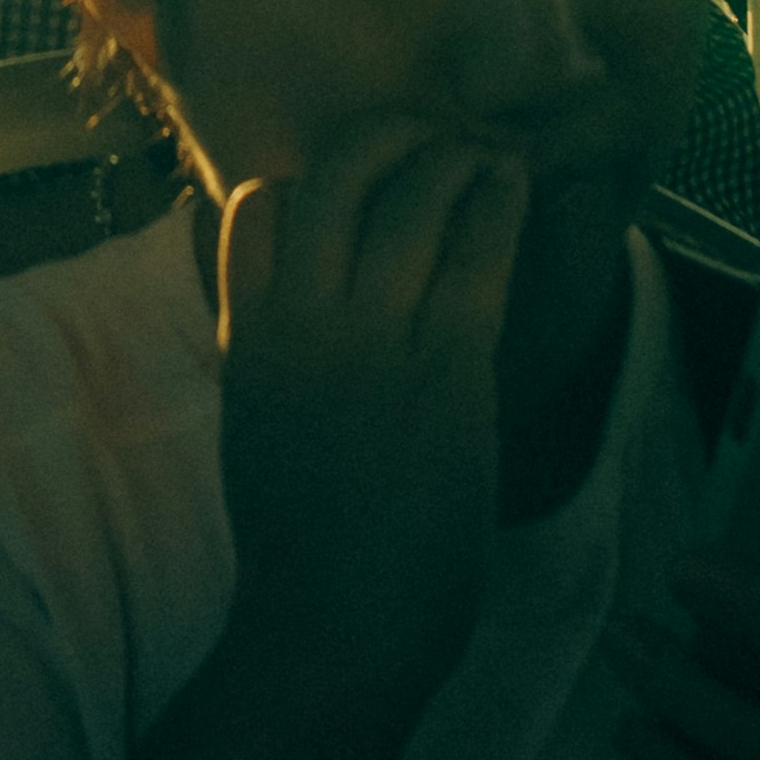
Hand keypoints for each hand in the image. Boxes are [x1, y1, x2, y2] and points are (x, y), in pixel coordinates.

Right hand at [216, 114, 527, 703]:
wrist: (338, 628)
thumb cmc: (303, 547)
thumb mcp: (254, 429)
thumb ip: (272, 354)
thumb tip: (295, 298)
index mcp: (246, 343)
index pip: (251, 213)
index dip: (301, 179)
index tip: (345, 177)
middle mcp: (300, 329)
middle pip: (331, 181)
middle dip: (384, 137)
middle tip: (424, 132)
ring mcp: (372, 348)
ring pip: (409, 204)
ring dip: (452, 159)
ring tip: (482, 152)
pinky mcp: (446, 374)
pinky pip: (473, 261)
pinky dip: (496, 208)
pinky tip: (513, 187)